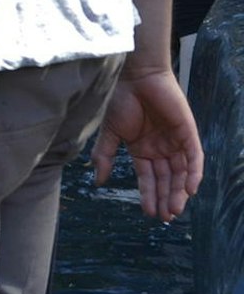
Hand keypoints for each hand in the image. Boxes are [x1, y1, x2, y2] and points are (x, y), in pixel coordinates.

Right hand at [90, 66, 203, 221]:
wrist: (136, 77)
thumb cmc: (121, 101)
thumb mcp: (110, 133)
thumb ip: (105, 156)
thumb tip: (99, 182)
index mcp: (143, 150)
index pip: (149, 178)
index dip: (149, 195)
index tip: (149, 213)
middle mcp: (161, 149)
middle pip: (167, 179)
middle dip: (166, 198)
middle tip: (165, 217)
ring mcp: (176, 142)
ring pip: (181, 173)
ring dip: (179, 191)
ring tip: (175, 209)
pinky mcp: (188, 133)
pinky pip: (194, 157)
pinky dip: (194, 173)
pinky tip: (190, 189)